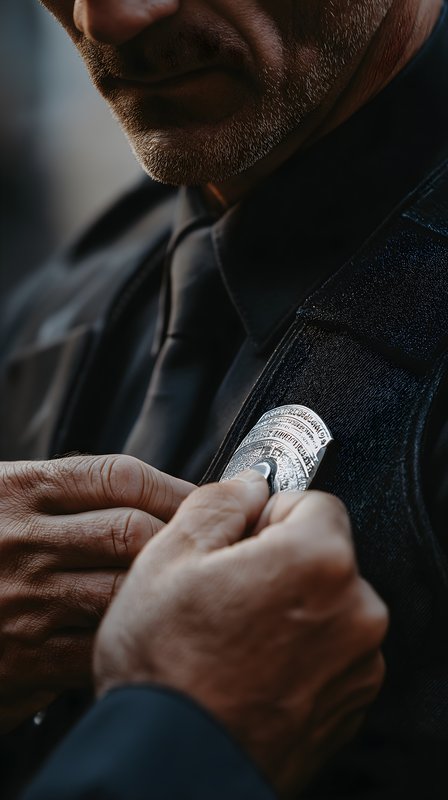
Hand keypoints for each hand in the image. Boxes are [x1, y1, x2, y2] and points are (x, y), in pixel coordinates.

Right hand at [0, 455, 192, 731]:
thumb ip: (61, 492)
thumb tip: (144, 493)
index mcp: (16, 491)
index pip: (118, 477)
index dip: (172, 487)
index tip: (203, 499)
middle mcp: (21, 542)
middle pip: (131, 532)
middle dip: (183, 539)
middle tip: (214, 545)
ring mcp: (24, 602)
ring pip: (124, 590)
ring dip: (166, 590)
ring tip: (191, 587)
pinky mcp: (24, 659)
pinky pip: (101, 646)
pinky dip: (132, 637)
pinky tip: (145, 631)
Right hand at [94, 472, 387, 796]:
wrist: (172, 766)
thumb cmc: (166, 668)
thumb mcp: (168, 557)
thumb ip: (219, 502)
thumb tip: (249, 485)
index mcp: (318, 561)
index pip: (313, 500)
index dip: (268, 515)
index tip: (240, 542)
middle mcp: (355, 611)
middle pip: (322, 554)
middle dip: (279, 562)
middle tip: (226, 595)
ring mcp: (357, 663)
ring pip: (325, 604)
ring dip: (290, 609)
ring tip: (234, 639)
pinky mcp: (349, 703)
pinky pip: (329, 651)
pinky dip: (299, 652)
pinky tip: (251, 670)